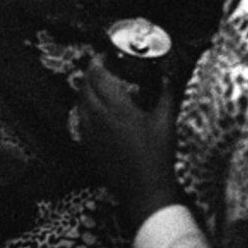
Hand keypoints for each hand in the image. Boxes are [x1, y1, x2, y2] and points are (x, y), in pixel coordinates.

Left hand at [78, 55, 180, 230]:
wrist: (145, 192)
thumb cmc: (158, 157)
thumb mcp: (165, 123)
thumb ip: (165, 95)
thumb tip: (167, 77)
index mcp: (117, 108)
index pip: (98, 76)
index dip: (97, 62)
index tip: (103, 55)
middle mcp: (100, 118)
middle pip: (85, 86)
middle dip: (90, 73)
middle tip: (99, 67)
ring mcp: (91, 133)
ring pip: (80, 103)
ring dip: (85, 90)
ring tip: (96, 86)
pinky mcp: (89, 147)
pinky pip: (80, 120)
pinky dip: (84, 109)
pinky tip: (94, 110)